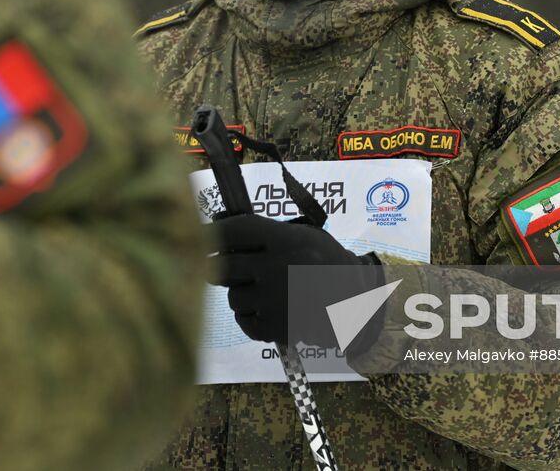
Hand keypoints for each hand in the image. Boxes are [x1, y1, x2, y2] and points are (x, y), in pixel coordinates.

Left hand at [210, 213, 384, 349]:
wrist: (358, 301)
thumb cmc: (326, 262)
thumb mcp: (305, 235)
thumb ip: (267, 232)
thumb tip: (220, 232)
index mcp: (284, 239)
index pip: (234, 231)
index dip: (212, 233)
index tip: (201, 236)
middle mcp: (277, 268)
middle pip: (223, 267)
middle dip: (220, 268)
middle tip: (224, 268)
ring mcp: (276, 300)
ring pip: (233, 298)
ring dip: (240, 295)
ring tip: (263, 291)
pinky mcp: (279, 328)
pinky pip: (244, 322)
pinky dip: (250, 318)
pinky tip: (267, 310)